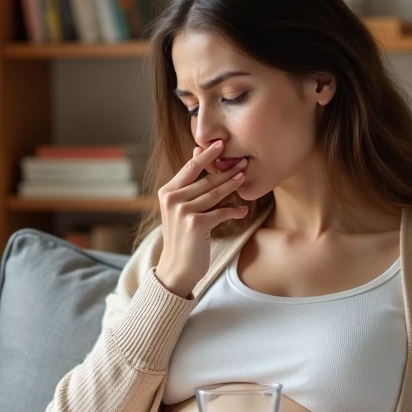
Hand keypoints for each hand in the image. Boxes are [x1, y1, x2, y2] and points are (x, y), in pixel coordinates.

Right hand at [155, 140, 248, 296]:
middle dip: (226, 170)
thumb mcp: (180, 209)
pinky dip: (233, 211)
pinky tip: (242, 211)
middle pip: (206, 179)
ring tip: (244, 177)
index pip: (191, 167)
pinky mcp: (195, 224)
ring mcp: (182, 211)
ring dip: (232, 185)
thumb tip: (197, 154)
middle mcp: (172, 199)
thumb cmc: (182, 237)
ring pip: (214, 193)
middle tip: (243, 161)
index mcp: (167, 192)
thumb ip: (189, 186)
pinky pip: (220, 212)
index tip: (222, 143)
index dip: (207, 154)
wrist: (177, 268)